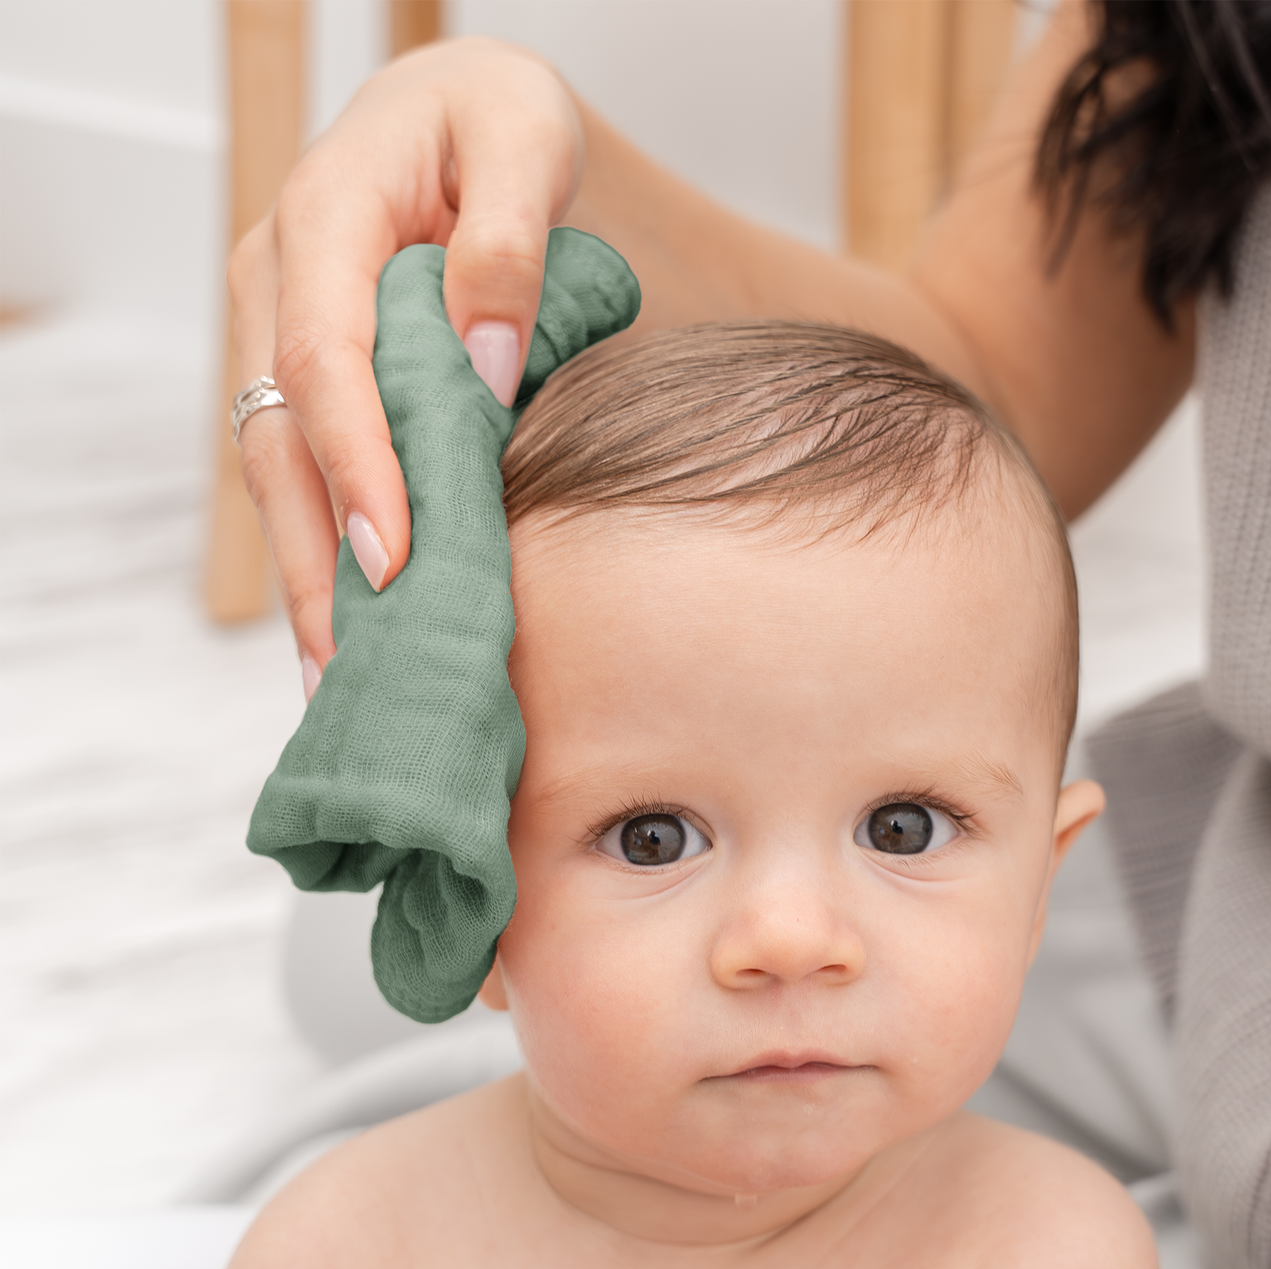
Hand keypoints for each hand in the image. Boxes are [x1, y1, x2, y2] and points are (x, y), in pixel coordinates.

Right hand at [228, 38, 583, 689]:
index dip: (357, 465)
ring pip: (283, 474)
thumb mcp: (526, 140)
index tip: (396, 560)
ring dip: (311, 579)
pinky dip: (329, 552)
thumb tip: (483, 362)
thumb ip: (509, 240)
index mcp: (323, 222)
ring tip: (341, 683)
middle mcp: (280, 288)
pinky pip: (308, 474)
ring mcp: (285, 337)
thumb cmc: (500, 123)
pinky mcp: (310, 379)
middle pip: (284, 441)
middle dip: (316, 560)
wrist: (468, 117)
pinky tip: (351, 631)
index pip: (327, 360)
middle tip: (351, 670)